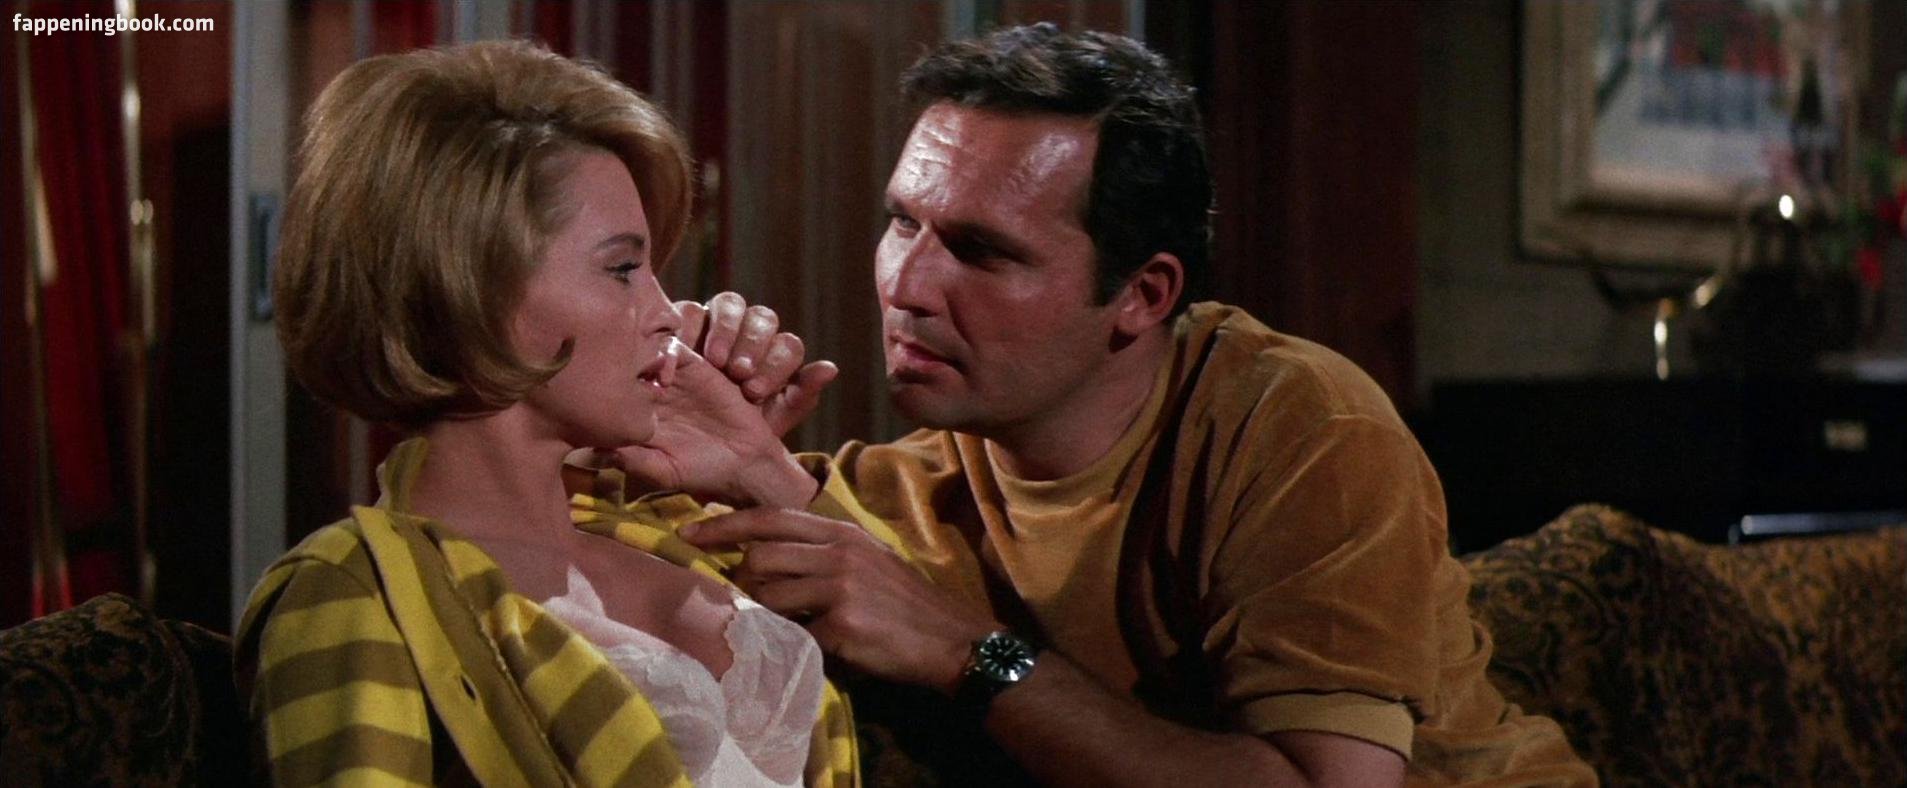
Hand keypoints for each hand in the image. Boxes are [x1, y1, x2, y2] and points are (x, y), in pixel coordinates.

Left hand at [613, 342, 818, 507]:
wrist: (745, 461)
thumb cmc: (702, 471)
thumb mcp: (664, 472)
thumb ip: (634, 461)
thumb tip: (597, 452)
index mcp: (636, 415)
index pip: (607, 391)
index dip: (598, 388)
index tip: (599, 402)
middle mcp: (651, 392)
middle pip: (622, 363)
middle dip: (615, 366)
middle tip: (615, 381)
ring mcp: (672, 378)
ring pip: (645, 350)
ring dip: (639, 357)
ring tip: (642, 381)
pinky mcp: (696, 367)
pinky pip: (674, 347)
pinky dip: (665, 354)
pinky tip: (666, 378)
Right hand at [676, 292, 837, 436]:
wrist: (691, 432)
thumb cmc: (734, 426)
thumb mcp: (769, 420)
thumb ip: (801, 396)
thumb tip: (830, 368)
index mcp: (775, 354)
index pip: (788, 346)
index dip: (776, 365)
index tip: (755, 391)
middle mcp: (750, 331)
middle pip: (762, 318)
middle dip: (752, 343)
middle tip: (737, 372)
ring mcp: (717, 319)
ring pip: (730, 303)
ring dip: (724, 329)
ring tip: (713, 360)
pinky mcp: (686, 318)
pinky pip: (692, 308)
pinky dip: (690, 326)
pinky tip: (684, 350)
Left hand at [680, 508, 998, 692]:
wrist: (950, 640)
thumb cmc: (904, 602)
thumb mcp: (868, 559)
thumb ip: (822, 551)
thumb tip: (763, 555)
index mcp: (843, 532)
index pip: (771, 517)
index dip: (725, 524)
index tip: (689, 531)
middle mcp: (839, 552)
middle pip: (760, 556)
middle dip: (742, 579)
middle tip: (746, 599)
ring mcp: (840, 587)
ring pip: (767, 593)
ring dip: (761, 612)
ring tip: (778, 623)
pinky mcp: (841, 625)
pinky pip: (791, 631)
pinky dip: (788, 640)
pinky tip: (802, 646)